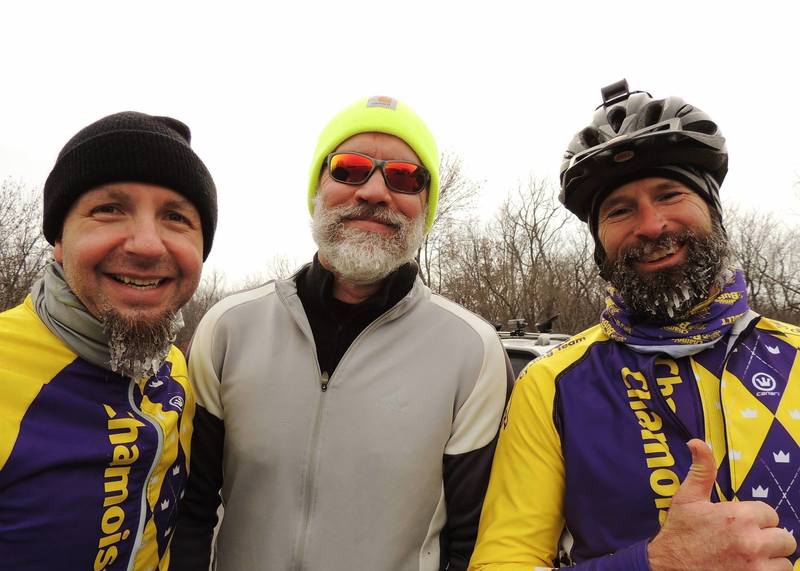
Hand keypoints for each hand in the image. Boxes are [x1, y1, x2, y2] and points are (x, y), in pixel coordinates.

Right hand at [648, 439, 795, 570]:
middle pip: (785, 538)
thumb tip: (698, 442)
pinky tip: (749, 568)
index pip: (770, 514)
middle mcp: (752, 542)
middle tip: (749, 542)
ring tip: (750, 557)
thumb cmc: (679, 533)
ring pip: (785, 561)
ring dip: (771, 559)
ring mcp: (756, 567)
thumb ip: (702, 470)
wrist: (668, 568)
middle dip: (769, 539)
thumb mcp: (687, 498)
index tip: (740, 524)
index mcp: (738, 516)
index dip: (756, 519)